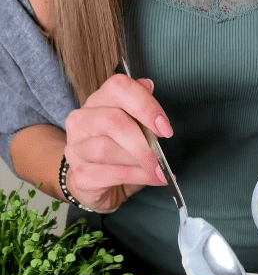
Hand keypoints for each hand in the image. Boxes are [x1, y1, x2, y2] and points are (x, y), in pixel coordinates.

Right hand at [64, 75, 172, 212]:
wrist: (101, 188)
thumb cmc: (121, 156)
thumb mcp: (135, 130)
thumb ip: (140, 110)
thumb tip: (149, 86)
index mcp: (98, 102)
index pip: (118, 88)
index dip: (145, 105)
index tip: (165, 128)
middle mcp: (81, 121)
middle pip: (112, 120)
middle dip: (143, 142)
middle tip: (162, 158)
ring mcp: (76, 148)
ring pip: (107, 149)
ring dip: (139, 161)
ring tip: (159, 171)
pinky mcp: (80, 175)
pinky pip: (111, 174)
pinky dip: (138, 177)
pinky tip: (153, 179)